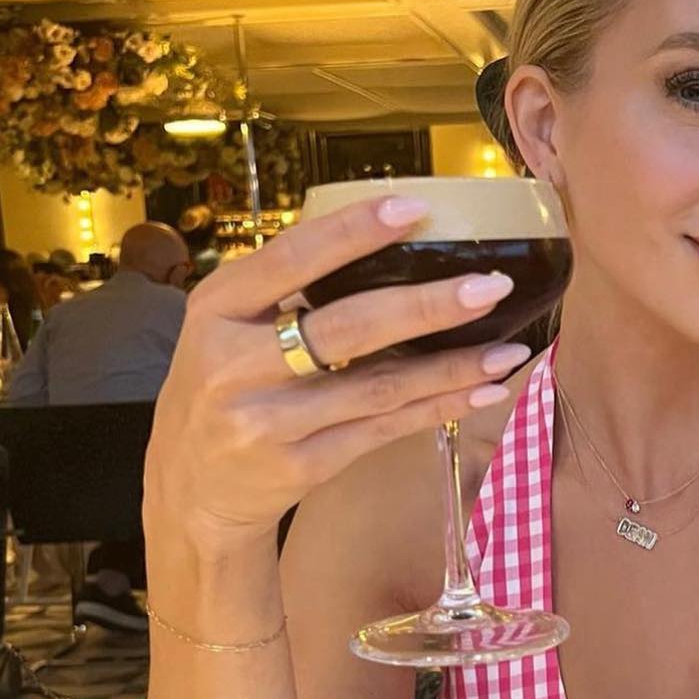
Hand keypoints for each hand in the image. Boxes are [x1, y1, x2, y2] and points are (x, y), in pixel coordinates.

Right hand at [144, 195, 532, 554]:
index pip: (291, 259)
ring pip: (378, 386)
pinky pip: (383, 430)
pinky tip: (480, 392)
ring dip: (452, 366)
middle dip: (427, 305)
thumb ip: (283, 290)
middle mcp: (234, 365)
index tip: (415, 209)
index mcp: (215, 309)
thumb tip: (389, 239)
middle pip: (346, 327)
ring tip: (508, 349)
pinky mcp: (300, 466)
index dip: (353, 232)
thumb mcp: (224, 326)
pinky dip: (437, 408)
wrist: (190, 490)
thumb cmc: (221, 387)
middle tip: (492, 286)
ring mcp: (267, 422)